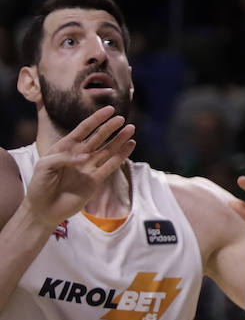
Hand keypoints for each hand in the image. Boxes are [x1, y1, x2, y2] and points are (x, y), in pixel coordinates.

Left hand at [24, 105, 135, 227]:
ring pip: (107, 150)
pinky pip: (110, 166)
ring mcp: (89, 167)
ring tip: (130, 129)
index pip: (83, 129)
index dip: (96, 119)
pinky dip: (121, 156)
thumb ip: (64, 158)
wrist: (42, 209)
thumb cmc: (39, 185)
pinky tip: (130, 146)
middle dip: (109, 128)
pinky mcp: (95, 180)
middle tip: (121, 119)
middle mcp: (80, 155)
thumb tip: (86, 157)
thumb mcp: (44, 166)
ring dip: (119, 140)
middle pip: (98, 138)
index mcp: (66, 147)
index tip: (109, 110)